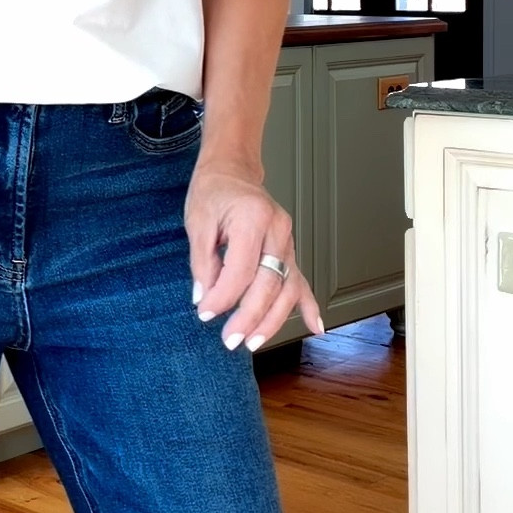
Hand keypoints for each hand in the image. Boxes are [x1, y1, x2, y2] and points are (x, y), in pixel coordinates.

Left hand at [184, 154, 323, 352]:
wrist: (232, 170)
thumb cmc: (215, 191)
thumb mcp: (197, 222)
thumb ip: (202, 262)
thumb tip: (204, 297)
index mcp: (253, 218)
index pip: (241, 270)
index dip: (223, 297)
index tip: (206, 313)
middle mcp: (277, 230)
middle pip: (269, 283)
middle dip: (249, 317)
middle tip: (230, 339)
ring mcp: (288, 241)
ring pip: (288, 288)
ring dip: (273, 320)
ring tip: (254, 341)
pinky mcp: (289, 250)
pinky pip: (302, 281)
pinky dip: (309, 306)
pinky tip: (315, 326)